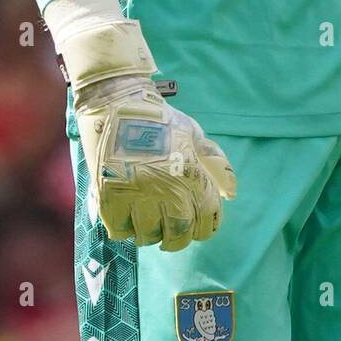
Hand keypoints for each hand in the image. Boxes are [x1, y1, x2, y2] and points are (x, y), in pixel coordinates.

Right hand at [63, 22, 236, 251]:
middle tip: (172, 231)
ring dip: (150, 233)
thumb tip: (232, 193)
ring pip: (147, 236)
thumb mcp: (194, 135)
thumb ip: (216, 164)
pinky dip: (124, 228)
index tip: (199, 224)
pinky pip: (119, 230)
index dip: (206, 226)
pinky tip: (127, 215)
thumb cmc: (160, 120)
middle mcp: (165, 187)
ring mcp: (135, 193)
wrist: (116, 103)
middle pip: (178, 234)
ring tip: (149, 221)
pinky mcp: (108, 195)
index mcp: (190, 172)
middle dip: (178, 238)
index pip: (207, 218)